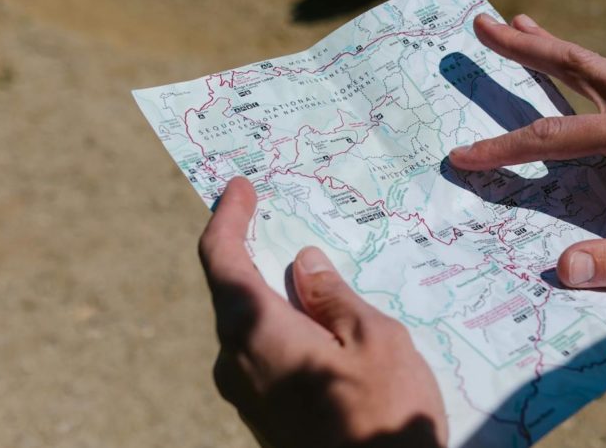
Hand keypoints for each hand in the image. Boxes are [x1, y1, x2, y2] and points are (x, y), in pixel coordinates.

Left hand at [199, 177, 446, 447]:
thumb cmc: (384, 414)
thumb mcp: (373, 340)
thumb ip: (334, 296)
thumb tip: (305, 265)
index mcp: (255, 332)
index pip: (221, 259)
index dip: (227, 218)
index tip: (240, 188)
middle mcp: (236, 363)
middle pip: (233, 292)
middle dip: (253, 253)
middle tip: (280, 219)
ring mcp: (246, 395)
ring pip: (249, 326)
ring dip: (273, 294)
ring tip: (312, 273)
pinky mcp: (263, 417)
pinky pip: (262, 355)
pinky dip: (281, 327)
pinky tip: (319, 325)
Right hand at [451, 13, 605, 287]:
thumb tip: (563, 269)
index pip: (558, 137)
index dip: (506, 148)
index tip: (464, 157)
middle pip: (574, 67)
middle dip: (524, 48)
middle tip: (480, 24)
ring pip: (595, 66)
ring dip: (552, 47)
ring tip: (517, 25)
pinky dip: (583, 67)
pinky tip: (577, 74)